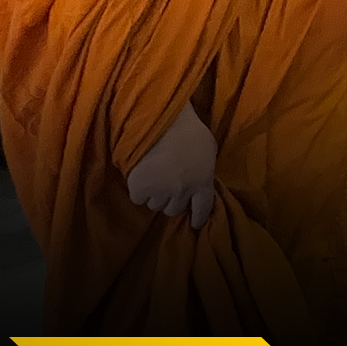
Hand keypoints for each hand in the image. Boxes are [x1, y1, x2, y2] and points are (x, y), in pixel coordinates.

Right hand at [126, 104, 216, 228]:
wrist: (163, 121)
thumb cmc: (189, 129)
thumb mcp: (208, 148)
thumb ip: (204, 167)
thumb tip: (199, 176)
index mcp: (204, 182)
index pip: (203, 208)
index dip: (198, 217)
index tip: (195, 224)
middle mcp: (184, 192)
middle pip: (175, 209)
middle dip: (171, 200)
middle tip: (166, 186)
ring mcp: (162, 192)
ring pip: (155, 205)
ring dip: (154, 195)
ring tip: (153, 178)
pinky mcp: (141, 189)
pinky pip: (138, 198)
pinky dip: (138, 190)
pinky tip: (140, 176)